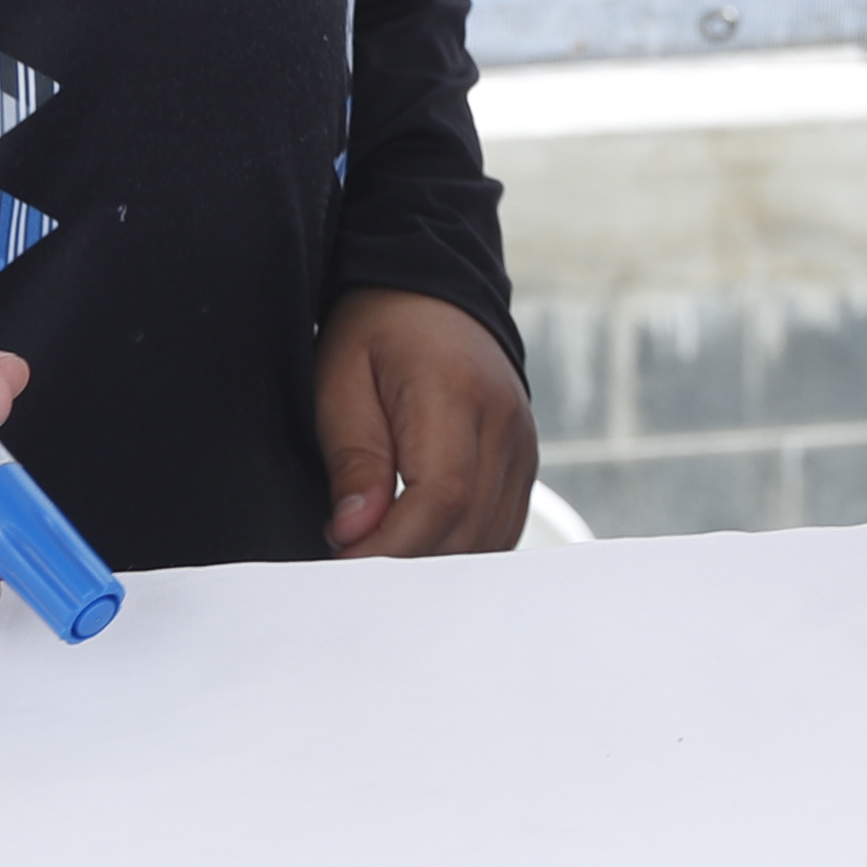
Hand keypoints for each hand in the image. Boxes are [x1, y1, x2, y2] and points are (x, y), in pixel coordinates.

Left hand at [319, 287, 537, 554]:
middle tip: (351, 572)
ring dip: (433, 566)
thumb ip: (354, 459)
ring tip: (380, 561)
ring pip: (490, 540)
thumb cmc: (377, 332)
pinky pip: (501, 529)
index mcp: (458, 392)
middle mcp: (505, 422)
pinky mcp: (525, 462)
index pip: (441, 496)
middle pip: (470, 528)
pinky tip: (418, 550)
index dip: (392, 545)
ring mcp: (524, 444)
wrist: (431, 294)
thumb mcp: (341, 381)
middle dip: (408, 565)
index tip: (342, 564)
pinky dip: (460, 553)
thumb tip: (355, 534)